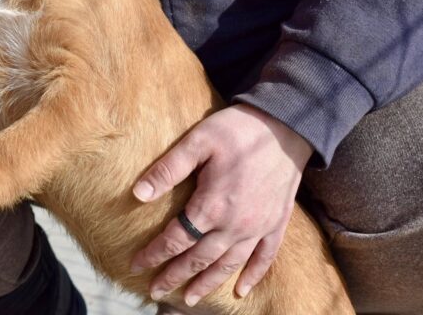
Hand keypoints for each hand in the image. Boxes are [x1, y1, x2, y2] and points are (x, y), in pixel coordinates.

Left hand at [129, 104, 312, 306]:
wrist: (286, 125)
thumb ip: (167, 170)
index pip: (176, 239)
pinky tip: (240, 291)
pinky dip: (252, 276)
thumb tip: (137, 194)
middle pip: (199, 259)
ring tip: (190, 299)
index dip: (154, 254)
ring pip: (229, 265)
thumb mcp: (197, 142)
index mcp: (212, 206)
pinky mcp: (277, 222)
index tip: (136, 265)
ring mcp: (259, 227)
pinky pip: (265, 258)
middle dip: (175, 276)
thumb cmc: (238, 130)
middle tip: (156, 292)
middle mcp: (235, 225)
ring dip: (208, 284)